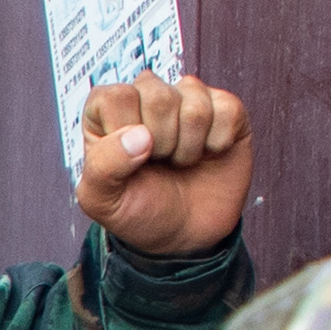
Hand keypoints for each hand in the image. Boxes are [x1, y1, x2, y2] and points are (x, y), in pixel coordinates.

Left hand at [75, 70, 251, 260]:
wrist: (183, 234)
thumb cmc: (139, 209)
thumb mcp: (102, 199)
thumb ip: (102, 165)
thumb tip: (140, 135)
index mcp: (109, 108)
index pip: (117, 96)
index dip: (126, 133)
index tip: (130, 160)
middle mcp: (148, 94)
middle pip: (158, 96)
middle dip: (161, 143)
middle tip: (159, 163)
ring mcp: (189, 98)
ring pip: (195, 106)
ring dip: (189, 147)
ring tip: (180, 161)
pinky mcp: (225, 108)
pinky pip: (228, 111)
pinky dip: (219, 143)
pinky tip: (208, 153)